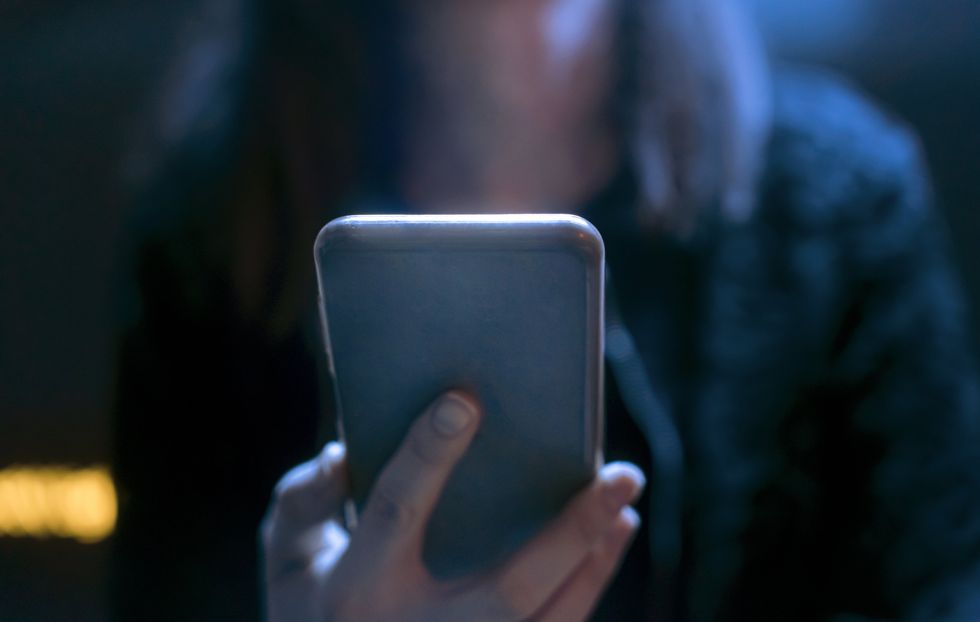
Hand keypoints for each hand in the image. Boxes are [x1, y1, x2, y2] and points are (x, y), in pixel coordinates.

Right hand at [261, 391, 643, 621]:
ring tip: (626, 504)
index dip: (429, 454)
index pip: (399, 510)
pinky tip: (611, 541)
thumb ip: (303, 500)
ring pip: (550, 618)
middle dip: (574, 531)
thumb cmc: (309, 614)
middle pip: (513, 586)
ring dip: (597, 560)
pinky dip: (589, 587)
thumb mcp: (287, 558)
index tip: (464, 399)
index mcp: (358, 591)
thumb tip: (347, 452)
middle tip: (623, 473)